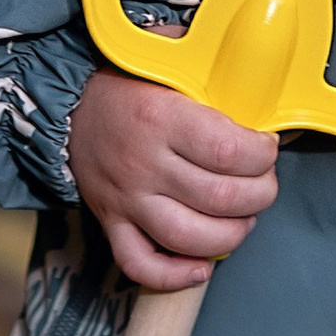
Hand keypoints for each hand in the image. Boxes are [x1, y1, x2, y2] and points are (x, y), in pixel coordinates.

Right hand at [67, 70, 280, 290]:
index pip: (227, 151)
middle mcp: (143, 164)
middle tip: (265, 183)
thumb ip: (207, 68)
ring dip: (231, 235)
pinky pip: (140, 264)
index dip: (261, 155)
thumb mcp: (166, 59)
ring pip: (188, 238)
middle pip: (219, 198)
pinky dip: (174, 276)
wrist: (67, 106)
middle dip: (260, 195)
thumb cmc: (126, 82)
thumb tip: (255, 79)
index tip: (268, 147)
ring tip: (245, 218)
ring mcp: (126, 200)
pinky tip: (201, 266)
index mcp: (160, 118)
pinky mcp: (111, 223)